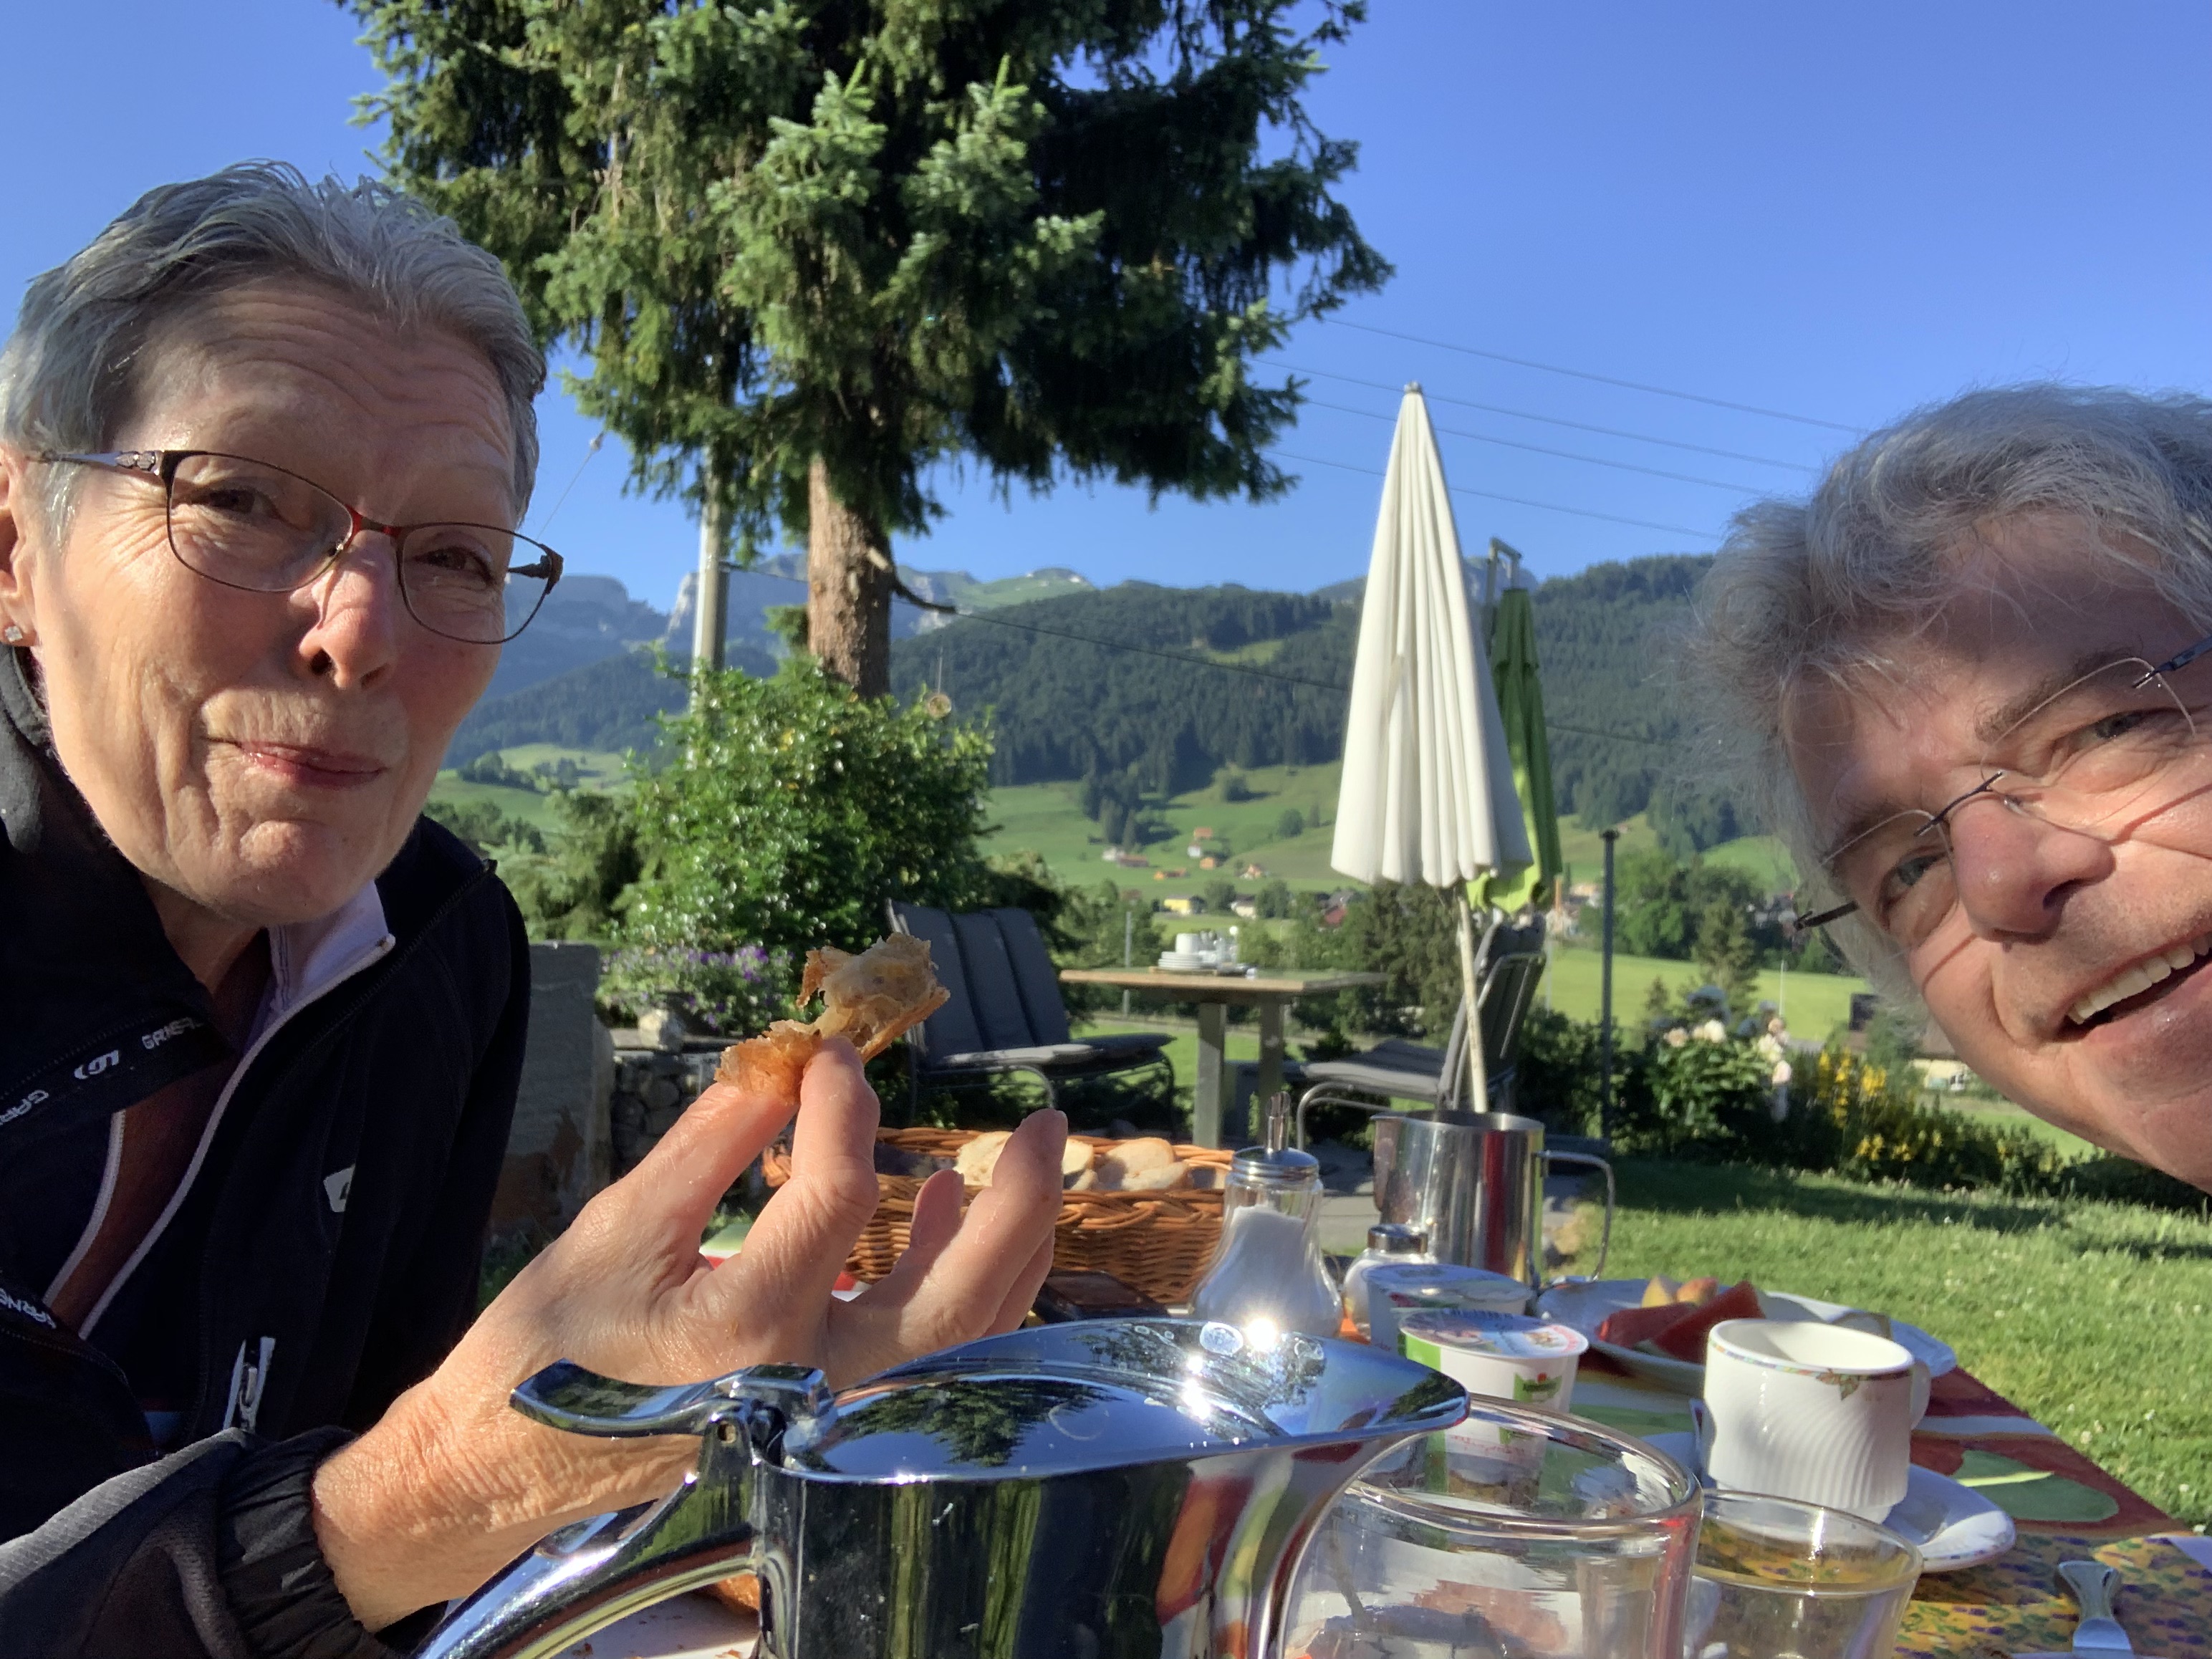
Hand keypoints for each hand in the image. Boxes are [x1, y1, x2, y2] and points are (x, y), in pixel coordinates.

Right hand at [311, 1041, 1065, 1629]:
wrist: (504, 1467)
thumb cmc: (548, 1344)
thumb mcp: (617, 1225)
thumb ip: (713, 1144)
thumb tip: (786, 1062)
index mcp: (745, 1331)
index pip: (838, 1194)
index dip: (844, 1107)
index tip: (834, 1053)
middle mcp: (810, 1386)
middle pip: (959, 1300)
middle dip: (1019, 1202)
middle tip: (1047, 1119)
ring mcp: (832, 1416)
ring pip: (966, 1340)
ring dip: (1011, 1246)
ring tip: (1021, 1158)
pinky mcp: (834, 1422)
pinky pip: (933, 1359)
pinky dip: (964, 1287)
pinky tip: (945, 1212)